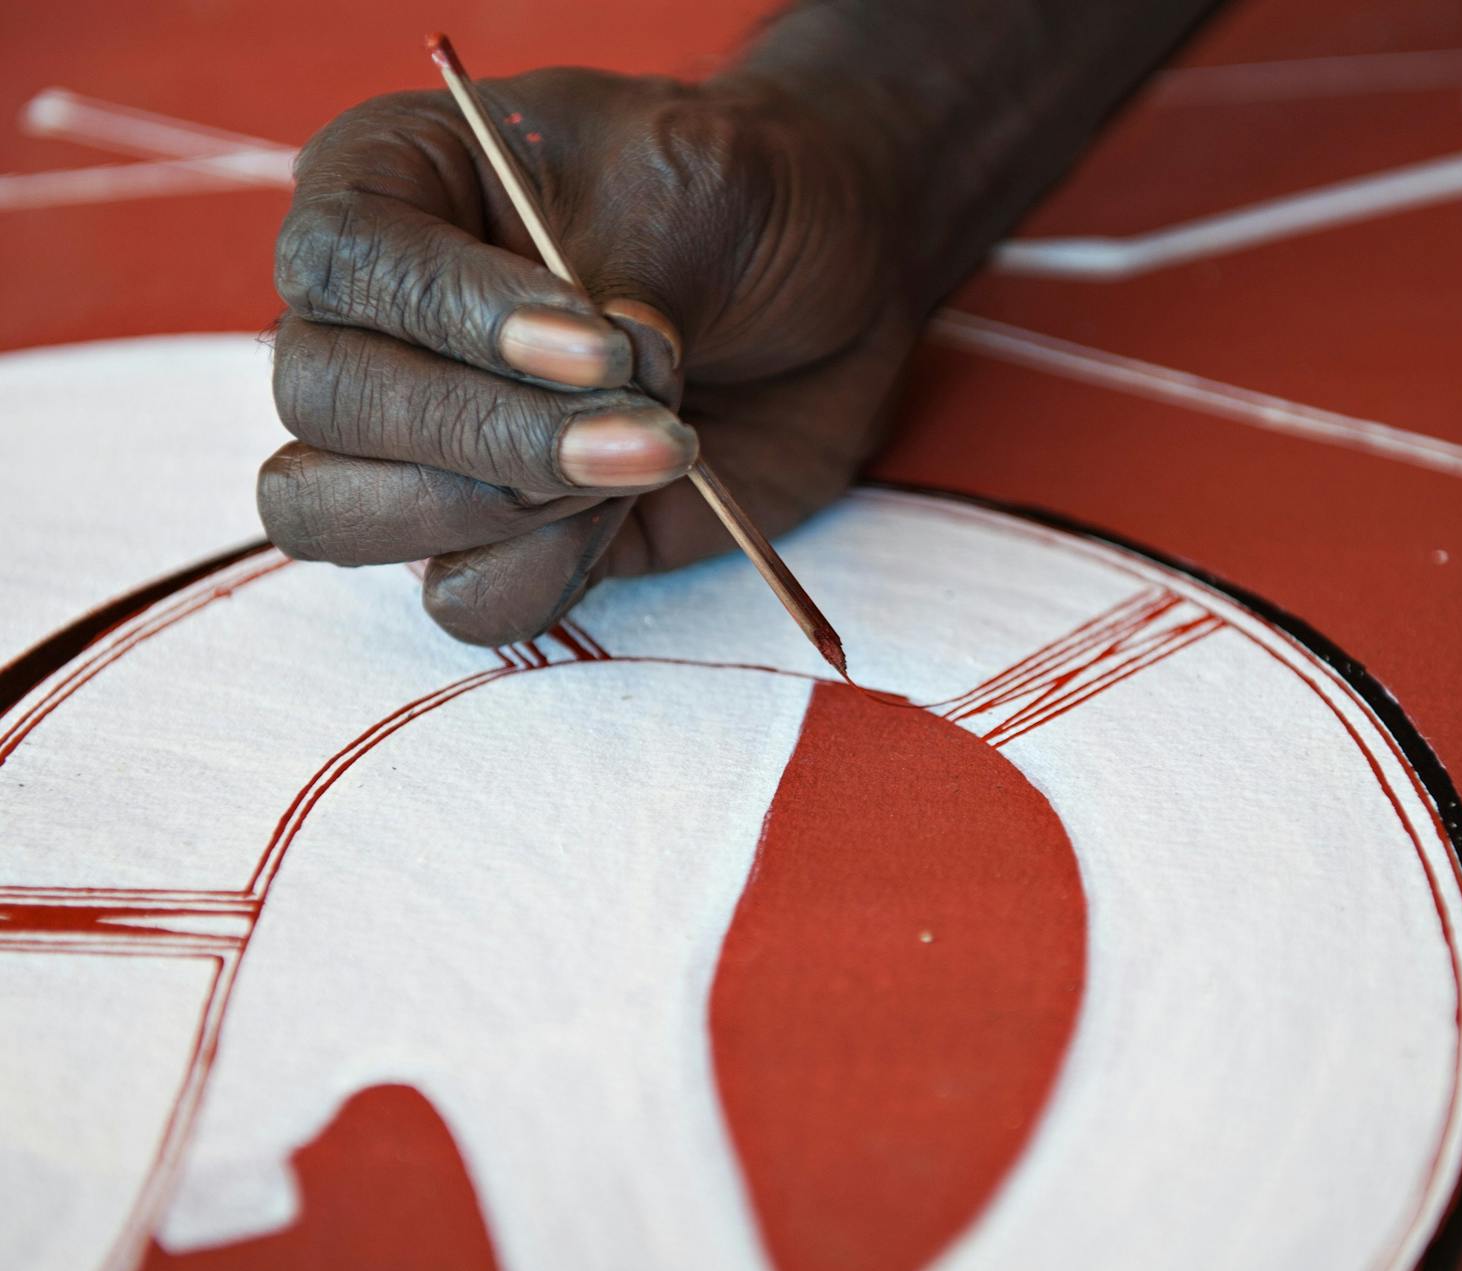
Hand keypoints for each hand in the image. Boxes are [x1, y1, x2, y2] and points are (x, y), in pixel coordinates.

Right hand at [260, 67, 913, 644]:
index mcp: (388, 183)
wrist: (835, 287)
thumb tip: (569, 400)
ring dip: (507, 508)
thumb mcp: (691, 183)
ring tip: (653, 452)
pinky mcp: (500, 538)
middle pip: (326, 403)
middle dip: (489, 431)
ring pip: (344, 518)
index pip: (338, 261)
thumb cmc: (744, 198)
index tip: (600, 345)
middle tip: (652, 419)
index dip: (451, 317)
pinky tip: (632, 509)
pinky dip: (543, 572)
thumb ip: (608, 283)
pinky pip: (461, 598)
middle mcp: (374, 320)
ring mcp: (421, 444)